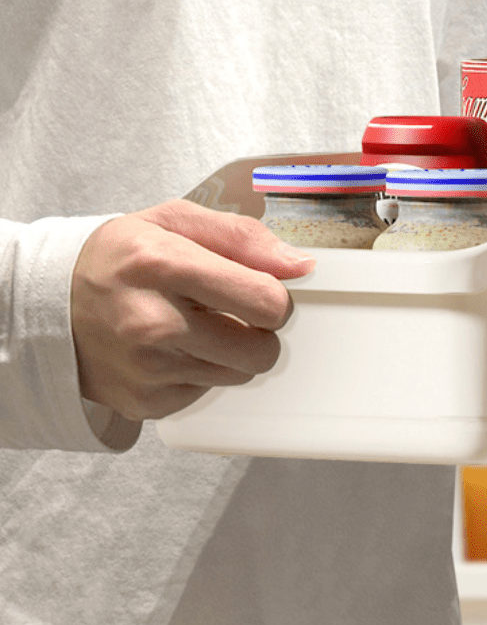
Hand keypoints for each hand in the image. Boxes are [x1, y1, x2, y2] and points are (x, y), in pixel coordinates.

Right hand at [72, 199, 315, 421]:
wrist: (48, 304)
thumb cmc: (123, 258)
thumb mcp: (177, 222)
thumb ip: (244, 237)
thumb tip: (301, 265)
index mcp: (163, 266)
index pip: (265, 301)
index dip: (275, 295)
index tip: (258, 288)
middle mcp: (152, 323)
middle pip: (262, 349)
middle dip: (259, 329)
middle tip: (230, 311)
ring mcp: (146, 370)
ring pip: (241, 374)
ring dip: (232, 352)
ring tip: (197, 326)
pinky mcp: (145, 403)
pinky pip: (209, 392)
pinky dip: (201, 372)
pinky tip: (174, 349)